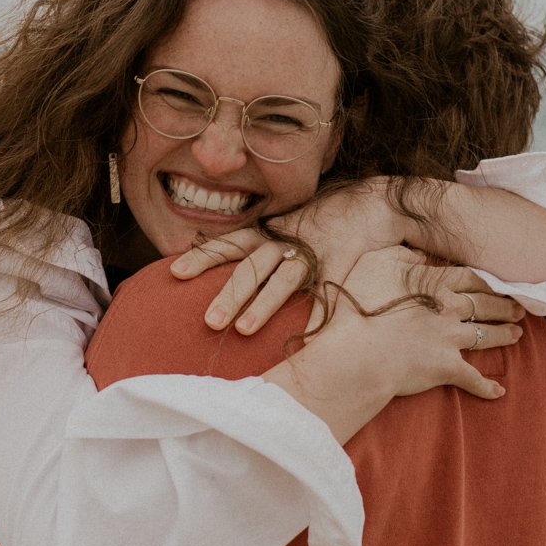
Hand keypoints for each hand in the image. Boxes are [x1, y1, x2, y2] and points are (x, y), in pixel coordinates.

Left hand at [170, 179, 420, 334]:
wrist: (371, 203)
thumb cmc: (318, 224)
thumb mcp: (283, 232)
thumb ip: (256, 252)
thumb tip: (223, 278)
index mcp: (267, 234)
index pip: (227, 244)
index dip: (201, 257)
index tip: (174, 272)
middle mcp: (285, 242)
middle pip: (250, 268)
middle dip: (228, 295)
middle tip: (207, 322)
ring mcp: (313, 252)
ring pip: (283, 280)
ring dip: (262, 306)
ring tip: (242, 331)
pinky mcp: (341, 263)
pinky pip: (327, 294)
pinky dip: (316, 317)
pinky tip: (302, 342)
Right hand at [316, 246, 523, 403]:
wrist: (359, 350)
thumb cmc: (360, 304)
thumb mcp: (375, 263)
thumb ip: (402, 255)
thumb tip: (422, 255)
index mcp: (434, 283)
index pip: (469, 277)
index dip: (486, 280)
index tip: (499, 282)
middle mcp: (449, 308)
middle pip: (484, 304)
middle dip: (503, 305)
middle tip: (518, 308)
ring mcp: (450, 339)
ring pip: (485, 335)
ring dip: (503, 334)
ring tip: (517, 334)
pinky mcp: (446, 368)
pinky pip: (472, 378)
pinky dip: (486, 386)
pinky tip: (499, 391)